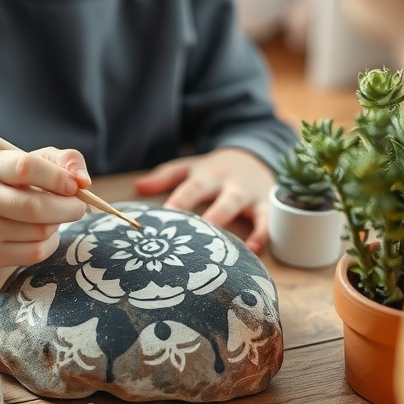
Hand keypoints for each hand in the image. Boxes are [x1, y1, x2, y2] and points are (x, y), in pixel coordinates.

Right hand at [0, 146, 90, 268]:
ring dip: (57, 224)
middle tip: (79, 206)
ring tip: (51, 216)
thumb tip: (83, 181)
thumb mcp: (31, 160)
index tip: (74, 186)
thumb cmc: (10, 182)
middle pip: (36, 207)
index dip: (57, 177)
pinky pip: (36, 253)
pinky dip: (49, 243)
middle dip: (68, 208)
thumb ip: (63, 160)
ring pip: (41, 231)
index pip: (26, 168)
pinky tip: (41, 233)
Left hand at [135, 148, 274, 252]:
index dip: (180, 201)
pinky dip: (262, 233)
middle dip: (210, 215)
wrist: (255, 154)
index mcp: (207, 175)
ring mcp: (248, 194)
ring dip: (231, 222)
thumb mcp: (191, 167)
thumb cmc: (215, 169)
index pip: (191, 188)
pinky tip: (252, 249)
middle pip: (217, 197)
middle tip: (196, 235)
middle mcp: (228, 183)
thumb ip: (165, 176)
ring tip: (221, 244)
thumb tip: (138, 186)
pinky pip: (266, 219)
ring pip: (238, 206)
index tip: (166, 216)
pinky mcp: (266, 204)